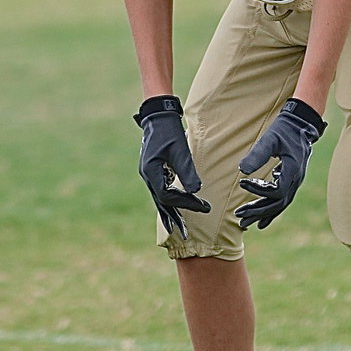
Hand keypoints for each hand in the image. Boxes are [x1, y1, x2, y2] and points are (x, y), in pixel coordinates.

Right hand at [134, 96, 210, 238]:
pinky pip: (161, 191)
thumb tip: (195, 190)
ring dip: (171, 212)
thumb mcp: (180, 149)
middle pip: (161, 202)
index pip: (168, 196)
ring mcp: (149, 174)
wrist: (158, 116)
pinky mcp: (154, 171)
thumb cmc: (170, 131)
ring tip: (180, 228)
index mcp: (151, 171)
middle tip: (187, 233)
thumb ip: (187, 170)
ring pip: (160, 199)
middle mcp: (147, 176)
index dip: (186, 203)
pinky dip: (169, 201)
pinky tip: (176, 208)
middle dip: (176, 216)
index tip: (203, 206)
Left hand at [235, 98, 326, 230]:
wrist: (300, 124)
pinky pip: (282, 200)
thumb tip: (242, 170)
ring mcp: (295, 182)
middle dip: (258, 211)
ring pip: (280, 205)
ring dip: (262, 214)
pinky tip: (261, 219)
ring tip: (245, 224)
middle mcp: (296, 180)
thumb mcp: (270, 139)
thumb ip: (258, 154)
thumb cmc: (284, 130)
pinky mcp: (291, 180)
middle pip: (278, 204)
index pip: (276, 191)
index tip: (242, 183)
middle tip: (239, 216)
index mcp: (293, 170)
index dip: (259, 191)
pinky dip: (271, 211)